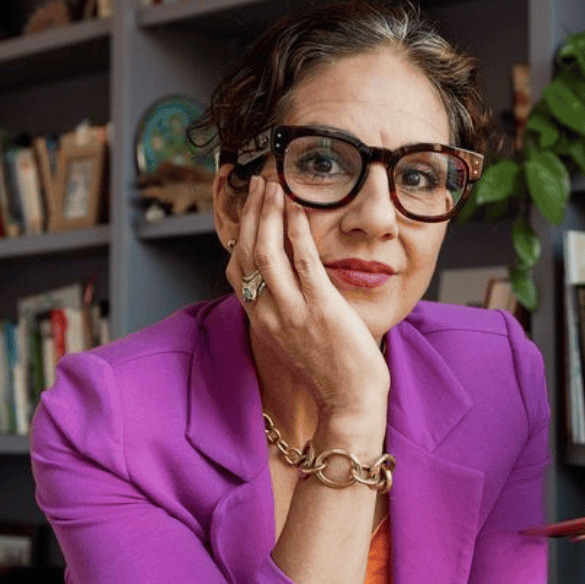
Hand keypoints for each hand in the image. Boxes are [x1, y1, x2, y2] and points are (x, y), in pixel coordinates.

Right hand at [229, 175, 389, 419]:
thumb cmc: (329, 368)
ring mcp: (291, 312)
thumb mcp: (294, 335)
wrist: (349, 401)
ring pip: (267, 252)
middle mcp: (267, 314)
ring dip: (269, 213)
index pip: (235, 267)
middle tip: (261, 182)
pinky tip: (298, 209)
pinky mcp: (319, 309)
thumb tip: (285, 276)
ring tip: (276, 186)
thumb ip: (283, 306)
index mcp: (259, 319)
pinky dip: (296, 231)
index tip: (248, 204)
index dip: (238, 231)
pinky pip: (303, 262)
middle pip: (246, 252)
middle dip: (251, 212)